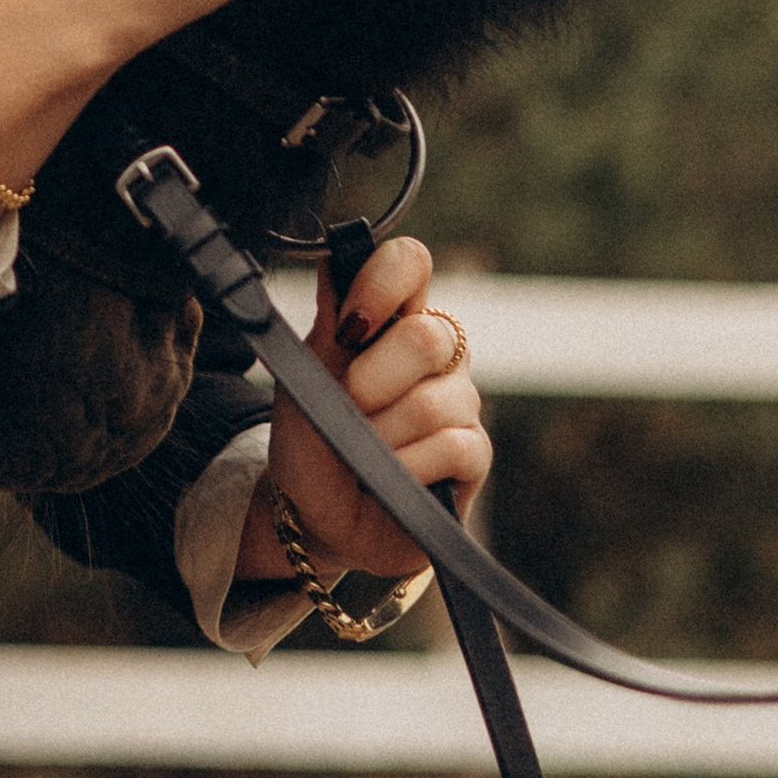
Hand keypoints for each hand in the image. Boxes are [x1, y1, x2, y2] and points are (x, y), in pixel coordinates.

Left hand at [252, 234, 491, 582]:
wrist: (314, 515)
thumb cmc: (313, 440)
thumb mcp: (302, 381)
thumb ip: (326, 324)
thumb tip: (333, 261)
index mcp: (391, 321)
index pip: (410, 263)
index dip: (383, 283)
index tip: (349, 324)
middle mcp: (436, 353)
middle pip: (429, 336)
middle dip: (372, 381)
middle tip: (349, 409)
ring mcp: (460, 402)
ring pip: (434, 402)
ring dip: (381, 437)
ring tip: (365, 455)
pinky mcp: (475, 456)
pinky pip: (452, 447)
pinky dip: (408, 467)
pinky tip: (393, 479)